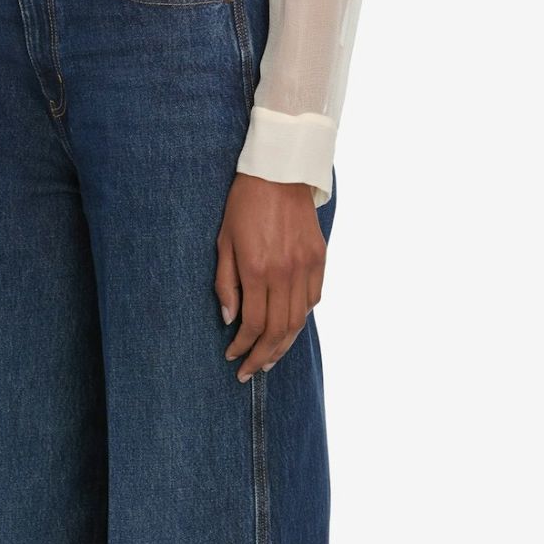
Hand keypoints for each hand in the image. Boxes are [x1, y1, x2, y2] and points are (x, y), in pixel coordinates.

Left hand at [214, 173, 325, 380]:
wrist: (281, 172)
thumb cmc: (244, 204)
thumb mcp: (224, 242)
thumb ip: (226, 283)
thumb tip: (230, 319)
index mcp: (257, 270)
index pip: (253, 324)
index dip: (243, 346)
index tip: (233, 357)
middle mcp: (285, 273)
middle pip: (278, 330)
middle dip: (263, 356)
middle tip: (251, 371)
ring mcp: (306, 266)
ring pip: (299, 320)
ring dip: (284, 345)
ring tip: (270, 359)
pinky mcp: (320, 258)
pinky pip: (313, 299)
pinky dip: (301, 319)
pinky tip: (288, 328)